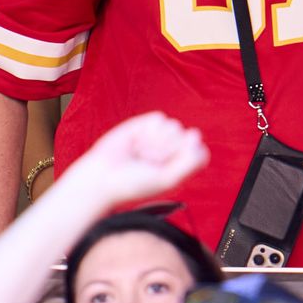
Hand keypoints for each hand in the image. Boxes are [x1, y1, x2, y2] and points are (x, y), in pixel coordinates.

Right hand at [64, 112, 207, 209]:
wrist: (102, 178)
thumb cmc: (134, 184)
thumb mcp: (167, 180)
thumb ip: (190, 161)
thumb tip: (195, 134)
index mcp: (180, 165)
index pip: (200, 152)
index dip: (186, 159)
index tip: (166, 171)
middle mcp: (172, 150)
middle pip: (188, 138)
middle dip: (168, 152)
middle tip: (148, 164)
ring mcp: (158, 136)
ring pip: (175, 127)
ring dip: (157, 143)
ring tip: (141, 154)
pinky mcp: (144, 124)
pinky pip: (160, 118)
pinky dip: (149, 131)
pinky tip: (136, 142)